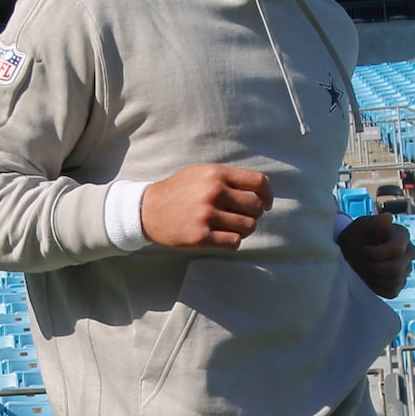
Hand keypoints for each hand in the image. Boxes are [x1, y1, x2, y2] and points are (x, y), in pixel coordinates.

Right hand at [140, 164, 269, 250]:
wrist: (147, 209)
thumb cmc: (178, 191)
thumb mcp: (201, 174)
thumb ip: (228, 178)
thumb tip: (260, 191)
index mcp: (216, 174)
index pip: (258, 182)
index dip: (267, 195)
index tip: (266, 204)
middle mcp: (214, 192)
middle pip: (256, 207)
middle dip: (254, 214)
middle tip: (242, 218)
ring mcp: (207, 215)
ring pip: (248, 226)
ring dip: (244, 229)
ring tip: (230, 228)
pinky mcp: (200, 236)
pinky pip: (234, 242)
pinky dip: (232, 241)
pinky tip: (221, 237)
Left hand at [337, 213, 413, 298]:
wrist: (347, 255)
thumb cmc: (354, 238)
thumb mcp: (358, 228)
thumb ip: (372, 223)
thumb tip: (388, 217)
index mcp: (402, 235)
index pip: (397, 250)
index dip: (375, 253)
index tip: (363, 250)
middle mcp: (409, 252)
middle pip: (396, 269)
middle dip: (373, 267)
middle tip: (362, 261)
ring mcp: (406, 270)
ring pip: (394, 282)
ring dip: (373, 277)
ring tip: (365, 267)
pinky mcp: (398, 286)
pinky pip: (391, 292)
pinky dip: (376, 287)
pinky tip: (370, 277)